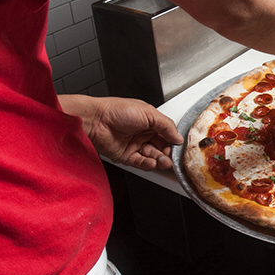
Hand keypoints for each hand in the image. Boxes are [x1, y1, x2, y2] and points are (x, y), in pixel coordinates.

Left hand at [67, 94, 182, 169]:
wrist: (96, 120)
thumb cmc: (116, 110)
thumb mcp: (148, 113)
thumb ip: (166, 125)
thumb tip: (178, 137)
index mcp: (150, 121)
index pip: (167, 134)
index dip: (173, 141)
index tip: (178, 147)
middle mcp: (143, 133)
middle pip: (161, 147)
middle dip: (167, 153)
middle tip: (171, 156)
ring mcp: (135, 145)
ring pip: (152, 156)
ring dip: (159, 160)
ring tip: (163, 161)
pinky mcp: (126, 156)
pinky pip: (141, 163)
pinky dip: (148, 164)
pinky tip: (152, 162)